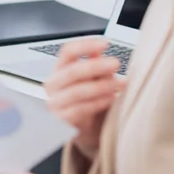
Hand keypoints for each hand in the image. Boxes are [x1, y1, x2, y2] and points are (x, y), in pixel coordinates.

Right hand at [43, 37, 126, 158]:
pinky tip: (111, 99)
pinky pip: (80, 109)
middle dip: (96, 66)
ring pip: (77, 91)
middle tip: (116, 63)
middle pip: (72, 71)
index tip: (105, 44)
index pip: (67, 51)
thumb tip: (99, 49)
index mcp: (60, 69)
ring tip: (119, 84)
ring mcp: (55, 103)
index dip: (85, 45)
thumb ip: (94, 63)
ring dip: (102, 86)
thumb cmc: (88, 100)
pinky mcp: (61, 120)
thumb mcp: (93, 78)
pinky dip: (98, 103)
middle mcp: (53, 84)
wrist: (86, 129)